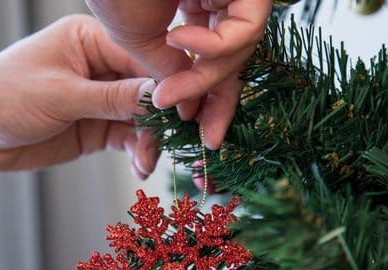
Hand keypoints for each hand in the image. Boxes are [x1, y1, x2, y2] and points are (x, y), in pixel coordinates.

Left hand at [0, 14, 159, 178]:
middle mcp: (101, 66)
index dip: (167, 82)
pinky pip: (129, 138)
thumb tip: (161, 95)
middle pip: (149, 89)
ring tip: (145, 162)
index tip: (184, 107)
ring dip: (150, 140)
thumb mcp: (60, 96)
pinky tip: (140, 167)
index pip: (142, 57)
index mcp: (90, 40)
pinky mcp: (96, 127)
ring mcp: (100, 99)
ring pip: (143, 117)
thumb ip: (112, 98)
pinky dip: (138, 152)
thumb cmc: (2, 97)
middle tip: (170, 142)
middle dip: (162, 116)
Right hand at [85, 0, 271, 148]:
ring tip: (169, 90)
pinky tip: (179, 38)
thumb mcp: (140, 40)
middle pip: (236, 60)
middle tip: (209, 137)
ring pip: (242, 49)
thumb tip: (187, 106)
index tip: (204, 136)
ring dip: (207, 79)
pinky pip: (247, 28)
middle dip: (221, 102)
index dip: (210, 101)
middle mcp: (218, 1)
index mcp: (195, 10)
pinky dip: (215, 46)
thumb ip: (169, 71)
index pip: (214, 63)